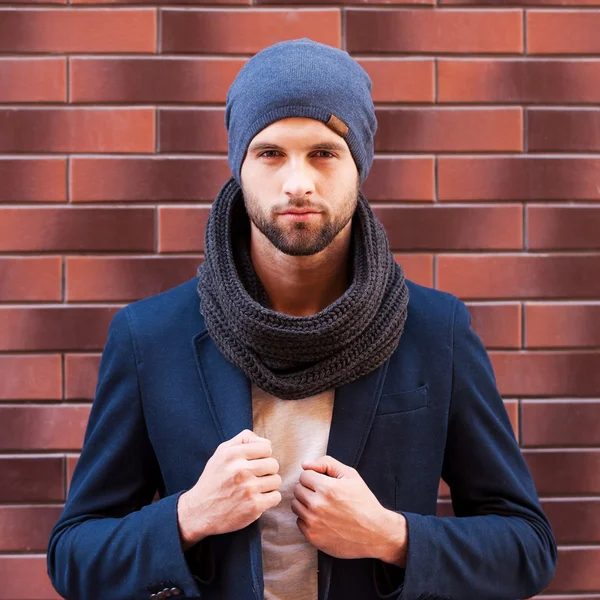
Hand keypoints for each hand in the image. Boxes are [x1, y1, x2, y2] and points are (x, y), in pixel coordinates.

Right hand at [177, 429, 281, 549]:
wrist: (199, 512)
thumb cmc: (213, 480)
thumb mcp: (221, 453)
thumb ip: (243, 439)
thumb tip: (265, 441)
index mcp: (233, 454)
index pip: (266, 447)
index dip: (263, 455)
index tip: (255, 463)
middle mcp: (241, 470)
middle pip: (273, 464)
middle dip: (267, 470)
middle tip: (255, 477)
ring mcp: (248, 488)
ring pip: (276, 480)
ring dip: (268, 485)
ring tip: (255, 488)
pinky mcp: (254, 506)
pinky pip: (276, 497)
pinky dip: (269, 499)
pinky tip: (257, 499)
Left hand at [291, 455, 406, 563]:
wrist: (375, 533)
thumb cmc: (363, 502)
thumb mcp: (351, 475)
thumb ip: (327, 463)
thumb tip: (305, 464)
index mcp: (327, 488)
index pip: (304, 475)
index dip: (314, 477)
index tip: (324, 483)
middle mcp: (317, 505)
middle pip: (297, 490)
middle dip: (308, 489)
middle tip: (323, 495)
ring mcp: (314, 522)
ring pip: (296, 505)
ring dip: (305, 503)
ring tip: (321, 506)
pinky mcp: (313, 537)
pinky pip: (299, 522)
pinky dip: (307, 519)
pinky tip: (321, 519)